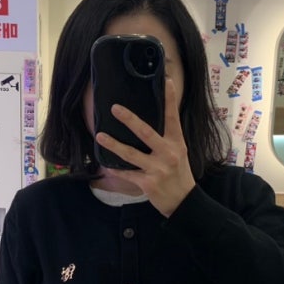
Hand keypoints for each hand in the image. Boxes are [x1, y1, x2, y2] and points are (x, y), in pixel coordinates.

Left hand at [95, 78, 195, 217]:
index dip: (169, 99)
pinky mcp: (148, 183)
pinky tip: (106, 165)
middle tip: (115, 108)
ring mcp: (157, 169)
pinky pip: (127, 174)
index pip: (172, 117)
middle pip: (146, 133)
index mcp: (176, 143)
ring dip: (113, 145)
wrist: (184, 202)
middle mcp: (168, 153)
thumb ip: (166, 138)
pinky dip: (116, 170)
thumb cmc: (179, 174)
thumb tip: (147, 122)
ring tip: (100, 136)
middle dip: (129, 120)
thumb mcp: (179, 153)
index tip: (165, 81)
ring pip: (131, 154)